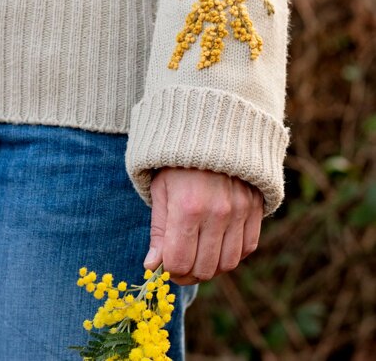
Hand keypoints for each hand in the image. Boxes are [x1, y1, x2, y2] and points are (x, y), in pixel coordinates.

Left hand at [143, 166, 263, 284]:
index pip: (179, 263)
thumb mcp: (161, 192)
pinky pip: (248, 247)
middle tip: (181, 265)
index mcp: (187, 208)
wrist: (211, 134)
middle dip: (189, 274)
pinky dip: (233, 254)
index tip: (166, 266)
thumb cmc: (178, 165)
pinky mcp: (255, 208)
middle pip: (204, 269)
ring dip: (212, 267)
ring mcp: (240, 211)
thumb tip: (152, 267)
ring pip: (228, 263)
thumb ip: (158, 232)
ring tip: (199, 256)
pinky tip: (219, 245)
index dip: (169, 271)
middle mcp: (217, 213)